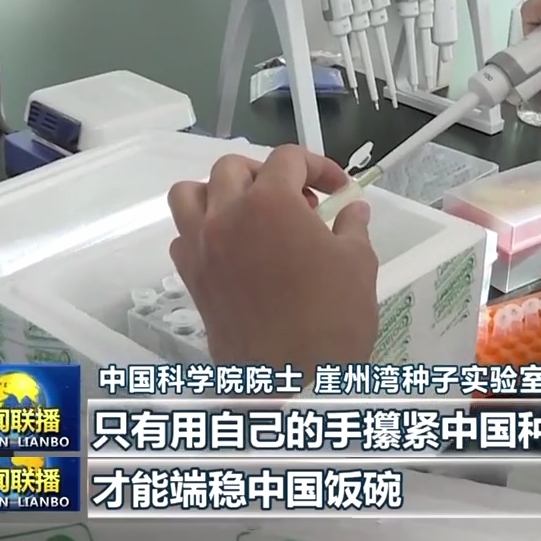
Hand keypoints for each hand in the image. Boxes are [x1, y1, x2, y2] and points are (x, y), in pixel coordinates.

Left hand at [166, 146, 379, 372]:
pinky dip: (202, 230)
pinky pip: (183, 235)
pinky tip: (233, 249)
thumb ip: (352, 227)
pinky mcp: (191, 278)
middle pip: (233, 168)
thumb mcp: (358, 263)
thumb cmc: (332, 318)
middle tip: (299, 201)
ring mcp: (202, 246)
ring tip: (250, 214)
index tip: (338, 190)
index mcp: (271, 202)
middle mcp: (227, 215)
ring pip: (190, 194)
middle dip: (268, 174)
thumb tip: (352, 210)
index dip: (318, 166)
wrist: (290, 381)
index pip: (288, 158)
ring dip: (219, 193)